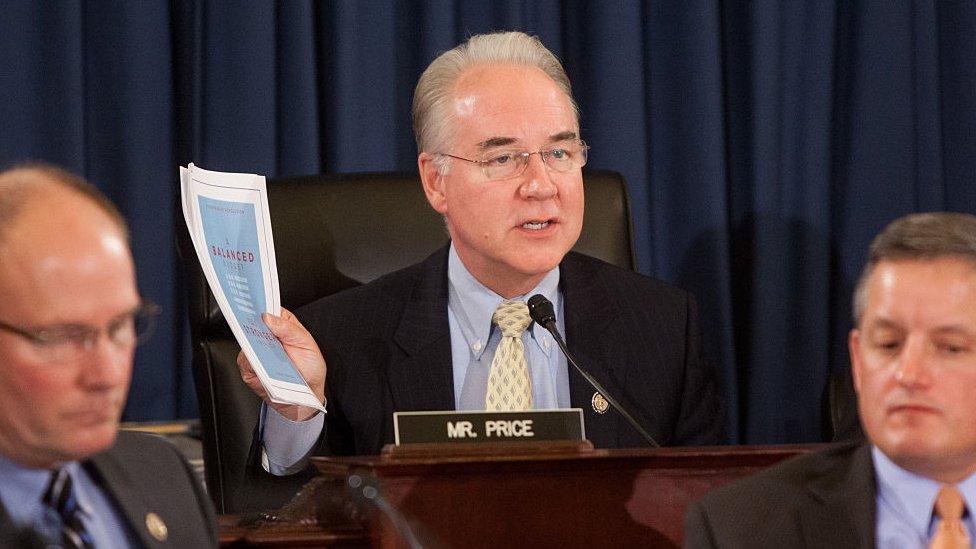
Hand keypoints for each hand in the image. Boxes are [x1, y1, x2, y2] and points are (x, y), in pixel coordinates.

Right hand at [237, 307, 325, 421]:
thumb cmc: (310, 367)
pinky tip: (261, 364)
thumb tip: (268, 317)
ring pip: (246, 343)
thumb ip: (289, 329)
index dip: (260, 303)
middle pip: (252, 324)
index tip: (256, 301)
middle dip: (250, 321)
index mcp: (281, 324)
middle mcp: (266, 336)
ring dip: (252, 343)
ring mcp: (255, 352)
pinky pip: (245, 362)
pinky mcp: (249, 369)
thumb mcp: (307, 344)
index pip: (268, 309)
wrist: (306, 395)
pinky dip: (252, 362)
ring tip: (261, 345)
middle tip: (254, 321)